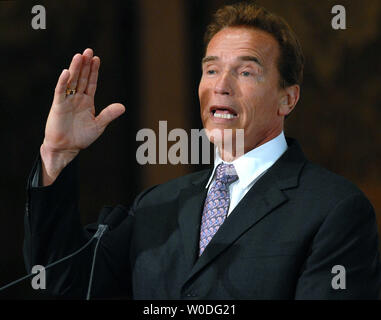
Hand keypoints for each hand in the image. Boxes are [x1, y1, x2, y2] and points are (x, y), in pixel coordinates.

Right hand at [40, 48, 124, 184]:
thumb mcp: (98, 125)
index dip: (94, 71)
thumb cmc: (81, 137)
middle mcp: (77, 98)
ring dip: (75, 69)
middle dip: (85, 65)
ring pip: (72, 82)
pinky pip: (60, 92)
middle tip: (89, 51)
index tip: (97, 59)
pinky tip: (67, 72)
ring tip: (79, 56)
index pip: (91, 83)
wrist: (66, 148)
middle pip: (82, 78)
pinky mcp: (58, 106)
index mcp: (87, 102)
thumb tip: (122, 107)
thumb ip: (108, 115)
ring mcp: (67, 101)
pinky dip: (63, 82)